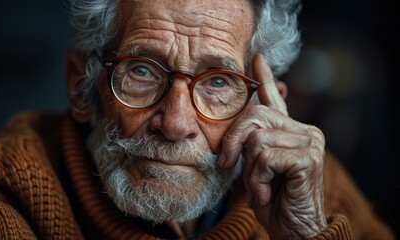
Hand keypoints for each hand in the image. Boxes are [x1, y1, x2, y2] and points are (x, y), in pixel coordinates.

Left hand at [217, 55, 327, 238]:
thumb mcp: (254, 167)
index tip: (256, 59)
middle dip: (233, 141)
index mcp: (290, 131)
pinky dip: (258, 179)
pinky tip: (267, 191)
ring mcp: (309, 142)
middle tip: (229, 164)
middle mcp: (304, 130)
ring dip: (249, 169)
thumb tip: (242, 124)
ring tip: (260, 185)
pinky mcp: (309, 158)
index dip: (264, 78)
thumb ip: (251, 144)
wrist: (293, 231)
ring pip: (256, 138)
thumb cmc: (273, 200)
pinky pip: (265, 157)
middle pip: (253, 116)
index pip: (274, 99)